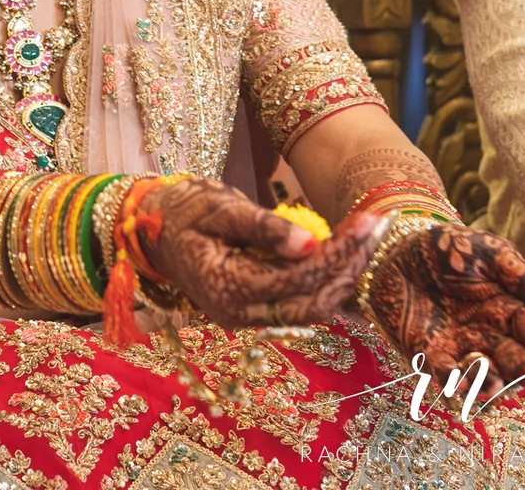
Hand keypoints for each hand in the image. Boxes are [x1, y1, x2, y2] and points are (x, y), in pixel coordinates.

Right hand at [143, 179, 383, 328]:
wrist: (149, 229)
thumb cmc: (180, 210)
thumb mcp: (218, 208)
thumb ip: (263, 227)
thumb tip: (310, 243)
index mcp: (227, 288)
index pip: (299, 278)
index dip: (338, 252)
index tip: (367, 221)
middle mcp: (239, 314)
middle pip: (313, 303)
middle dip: (349, 267)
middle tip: (375, 229)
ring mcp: (247, 317)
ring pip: (311, 309)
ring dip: (343, 276)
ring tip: (366, 238)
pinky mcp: (254, 311)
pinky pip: (300, 304)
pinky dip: (326, 282)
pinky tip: (346, 257)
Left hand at [363, 222, 524, 398]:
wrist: (396, 245)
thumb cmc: (450, 247)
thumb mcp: (490, 254)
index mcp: (509, 308)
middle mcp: (488, 332)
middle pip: (513, 358)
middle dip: (524, 373)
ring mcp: (459, 344)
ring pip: (482, 372)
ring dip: (490, 382)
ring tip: (495, 384)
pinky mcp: (427, 351)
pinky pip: (442, 372)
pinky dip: (451, 381)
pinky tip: (458, 385)